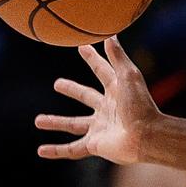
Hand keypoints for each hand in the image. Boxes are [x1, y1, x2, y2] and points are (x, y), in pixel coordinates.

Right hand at [35, 37, 157, 163]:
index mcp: (116, 90)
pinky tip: (41, 151)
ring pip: (74, 124)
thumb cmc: (140, 105)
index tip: (82, 47)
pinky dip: (57, 151)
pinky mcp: (96, 144)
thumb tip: (109, 34)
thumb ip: (118, 57)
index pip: (102, 70)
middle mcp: (108, 108)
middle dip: (72, 90)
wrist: (147, 136)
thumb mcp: (128, 76)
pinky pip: (72, 149)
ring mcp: (101, 127)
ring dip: (56, 122)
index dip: (93, 58)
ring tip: (38, 120)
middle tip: (57, 83)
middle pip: (86, 97)